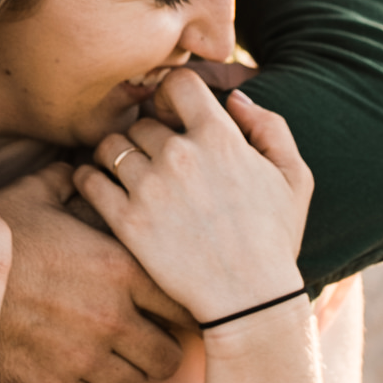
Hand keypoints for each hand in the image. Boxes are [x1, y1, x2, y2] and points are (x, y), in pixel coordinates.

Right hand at [0, 162, 189, 382]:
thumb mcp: (31, 196)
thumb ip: (68, 181)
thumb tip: (81, 166)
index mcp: (117, 270)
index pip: (182, 302)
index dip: (184, 304)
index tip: (174, 302)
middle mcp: (111, 320)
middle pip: (170, 354)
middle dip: (166, 347)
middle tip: (155, 337)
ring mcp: (85, 359)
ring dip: (136, 373)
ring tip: (125, 358)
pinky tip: (87, 367)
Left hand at [73, 73, 312, 326]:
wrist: (250, 299)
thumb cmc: (275, 239)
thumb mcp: (294, 177)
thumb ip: (271, 127)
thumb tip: (236, 99)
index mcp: (219, 137)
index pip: (178, 83)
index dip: (170, 93)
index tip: (171, 113)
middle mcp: (180, 155)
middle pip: (140, 121)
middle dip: (146, 136)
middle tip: (152, 158)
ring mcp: (150, 187)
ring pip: (110, 147)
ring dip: (115, 155)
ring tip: (125, 173)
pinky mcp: (127, 221)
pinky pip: (88, 180)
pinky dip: (87, 178)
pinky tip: (98, 187)